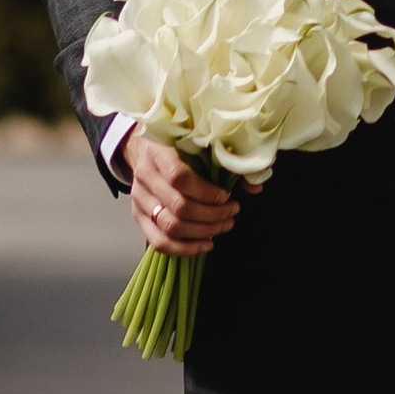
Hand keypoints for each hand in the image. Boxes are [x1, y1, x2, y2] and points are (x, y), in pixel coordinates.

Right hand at [122, 131, 239, 258]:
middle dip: (212, 215)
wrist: (145, 149)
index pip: (179, 177)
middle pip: (178, 206)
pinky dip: (185, 248)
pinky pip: (159, 242)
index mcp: (159, 153)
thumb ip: (227, 162)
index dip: (206, 192)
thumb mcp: (200, 144)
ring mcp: (140, 199)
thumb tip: (255, 186)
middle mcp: (145, 177)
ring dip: (202, 232)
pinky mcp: (139, 217)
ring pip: (170, 227)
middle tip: (232, 212)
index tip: (226, 195)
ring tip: (224, 226)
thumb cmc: (177, 146)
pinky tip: (206, 243)